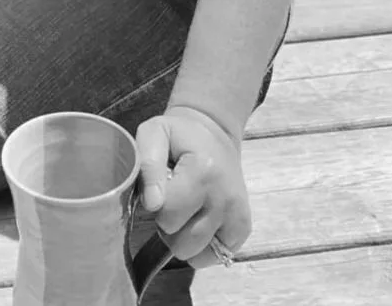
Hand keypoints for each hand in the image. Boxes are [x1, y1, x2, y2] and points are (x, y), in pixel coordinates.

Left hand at [134, 106, 249, 267]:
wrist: (214, 135)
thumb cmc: (180, 136)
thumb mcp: (155, 135)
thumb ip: (148, 165)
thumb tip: (152, 203)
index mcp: (203, 171)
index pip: (167, 213)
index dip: (154, 204)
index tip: (159, 186)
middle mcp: (224, 197)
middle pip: (179, 241)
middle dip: (167, 224)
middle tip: (171, 199)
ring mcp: (237, 215)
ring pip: (195, 254)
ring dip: (182, 237)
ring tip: (184, 210)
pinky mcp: (243, 228)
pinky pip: (214, 257)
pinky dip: (200, 246)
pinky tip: (198, 221)